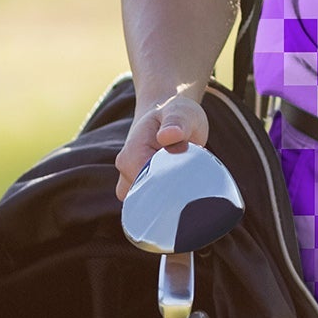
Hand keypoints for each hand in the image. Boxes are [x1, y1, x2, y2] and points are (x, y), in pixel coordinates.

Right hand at [115, 85, 211, 201]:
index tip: (188, 179)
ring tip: (187, 178)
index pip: (146, 186)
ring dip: (169, 197)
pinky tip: (183, 186)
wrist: (167, 114)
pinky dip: (168, 199)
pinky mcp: (142, 188)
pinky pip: (154, 204)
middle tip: (191, 178)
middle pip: (148, 199)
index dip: (169, 186)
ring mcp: (132, 182)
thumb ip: (176, 123)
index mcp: (132, 154)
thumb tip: (168, 135)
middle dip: (170, 194)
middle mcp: (126, 172)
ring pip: (150, 205)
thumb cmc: (175, 112)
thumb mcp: (181, 112)